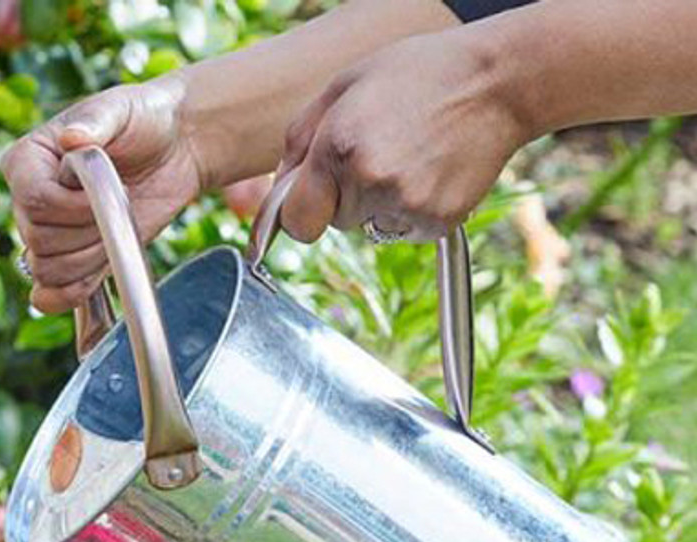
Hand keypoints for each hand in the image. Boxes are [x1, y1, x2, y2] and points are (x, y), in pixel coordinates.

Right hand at [1, 77, 204, 312]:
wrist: (175, 149)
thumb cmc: (143, 119)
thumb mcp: (120, 109)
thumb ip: (94, 121)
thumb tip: (71, 137)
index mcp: (27, 160)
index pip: (32, 201)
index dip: (72, 206)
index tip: (106, 188)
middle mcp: (29, 201)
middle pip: (39, 241)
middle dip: (87, 230)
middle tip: (118, 203)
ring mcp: (50, 234)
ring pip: (49, 270)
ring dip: (90, 257)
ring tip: (117, 224)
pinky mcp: (72, 260)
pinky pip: (51, 295)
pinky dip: (69, 295)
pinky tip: (93, 278)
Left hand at [276, 29, 528, 243]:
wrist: (497, 80)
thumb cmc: (416, 76)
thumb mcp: (345, 86)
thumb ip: (299, 140)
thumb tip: (277, 191)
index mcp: (337, 148)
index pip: (297, 222)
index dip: (302, 213)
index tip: (310, 204)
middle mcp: (369, 180)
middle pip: (335, 223)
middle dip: (345, 197)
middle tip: (380, 152)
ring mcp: (405, 204)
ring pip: (369, 228)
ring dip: (378, 204)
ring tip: (409, 156)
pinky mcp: (436, 221)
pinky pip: (404, 231)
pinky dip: (411, 210)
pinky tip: (430, 170)